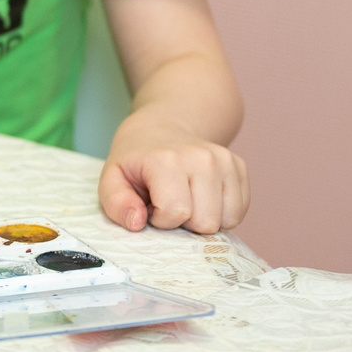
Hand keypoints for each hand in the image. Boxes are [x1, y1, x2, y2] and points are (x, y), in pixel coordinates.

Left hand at [99, 113, 248, 234]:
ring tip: (185, 199)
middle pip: (206, 223)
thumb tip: (137, 223)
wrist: (162, 128)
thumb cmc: (136, 160)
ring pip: (226, 221)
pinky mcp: (239, 167)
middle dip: (184, 223)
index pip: (176, 213)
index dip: (160, 219)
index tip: (151, 205)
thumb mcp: (113, 178)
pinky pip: (239, 212)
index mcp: (167, 160)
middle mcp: (202, 158)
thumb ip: (116, 203)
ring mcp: (225, 161)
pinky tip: (202, 198)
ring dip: (203, 219)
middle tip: (169, 202)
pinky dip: (221, 213)